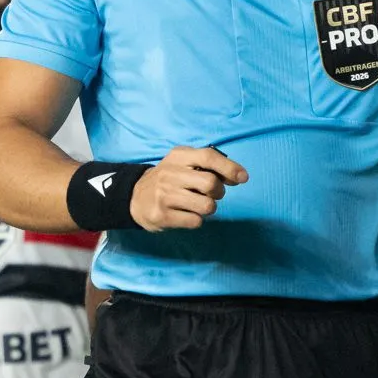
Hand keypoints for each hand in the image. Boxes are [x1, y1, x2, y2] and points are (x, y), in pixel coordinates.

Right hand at [130, 147, 246, 230]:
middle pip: (210, 184)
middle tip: (211, 194)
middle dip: (218, 192)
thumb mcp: (183, 163)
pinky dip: (197, 220)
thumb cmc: (168, 179)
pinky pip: (196, 221)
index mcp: (178, 156)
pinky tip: (186, 214)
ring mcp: (164, 196)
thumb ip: (209, 165)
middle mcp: (169, 174)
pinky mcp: (162, 216)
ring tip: (197, 205)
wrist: (134, 197)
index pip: (208, 157)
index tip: (242, 178)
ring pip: (206, 206)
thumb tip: (238, 177)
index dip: (230, 168)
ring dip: (209, 208)